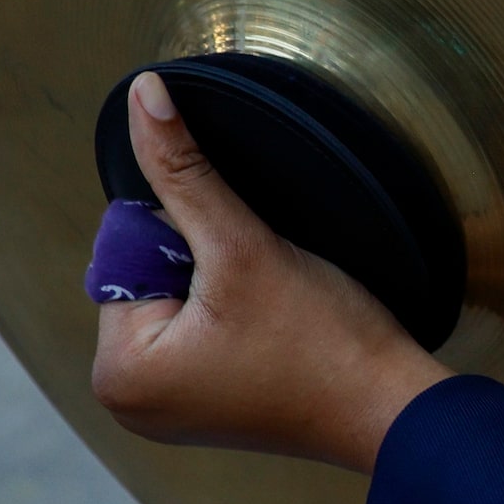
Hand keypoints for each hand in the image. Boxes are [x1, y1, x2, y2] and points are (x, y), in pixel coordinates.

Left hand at [89, 72, 448, 470]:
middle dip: (201, 261)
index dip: (187, 232)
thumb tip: (141, 94)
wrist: (387, 405)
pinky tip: (268, 327)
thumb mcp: (242, 244)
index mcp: (116, 371)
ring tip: (268, 309)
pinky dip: (227, 311)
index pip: (124, 246)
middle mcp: (125, 400)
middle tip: (259, 290)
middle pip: (145, 272)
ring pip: (173, 295)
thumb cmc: (321, 338)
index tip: (239, 268)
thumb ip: (184, 170)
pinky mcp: (197, 405)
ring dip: (217, 282)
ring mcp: (161, 409)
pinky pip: (193, 328)